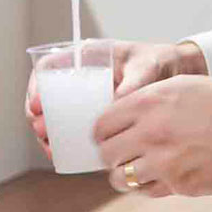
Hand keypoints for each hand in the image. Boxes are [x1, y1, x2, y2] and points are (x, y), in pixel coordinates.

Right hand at [24, 40, 206, 157]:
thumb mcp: (148, 68)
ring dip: (47, 132)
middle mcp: (80, 76)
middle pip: (47, 95)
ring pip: (56, 114)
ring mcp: (85, 96)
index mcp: (86, 57)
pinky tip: (63, 154)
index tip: (36, 106)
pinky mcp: (94, 114)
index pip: (49, 66)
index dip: (36, 85)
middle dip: (38, 116)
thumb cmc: (158, 62)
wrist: (175, 74)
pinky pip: (72, 127)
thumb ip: (135, 82)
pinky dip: (64, 141)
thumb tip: (118, 101)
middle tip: (42, 132)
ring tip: (51, 149)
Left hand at [95, 75, 211, 196]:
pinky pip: (147, 191)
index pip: (101, 125)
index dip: (102, 132)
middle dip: (110, 154)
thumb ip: (147, 100)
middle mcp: (151, 132)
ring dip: (124, 174)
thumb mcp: (181, 86)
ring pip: (120, 178)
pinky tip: (157, 175)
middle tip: (120, 153)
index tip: (106, 136)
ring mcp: (164, 162)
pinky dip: (147, 186)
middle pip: (106, 153)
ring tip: (136, 167)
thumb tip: (122, 116)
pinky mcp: (179, 185)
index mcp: (148, 103)